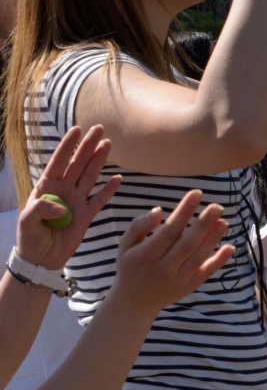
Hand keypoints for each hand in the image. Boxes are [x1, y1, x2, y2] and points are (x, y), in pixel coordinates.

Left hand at [17, 126, 121, 269]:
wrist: (40, 260)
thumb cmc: (29, 238)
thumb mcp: (26, 222)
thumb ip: (40, 209)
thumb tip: (62, 207)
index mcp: (47, 189)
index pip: (58, 162)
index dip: (67, 146)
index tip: (76, 130)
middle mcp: (64, 191)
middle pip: (78, 164)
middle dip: (87, 146)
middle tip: (98, 129)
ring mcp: (77, 202)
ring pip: (90, 177)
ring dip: (99, 161)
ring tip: (107, 144)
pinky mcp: (87, 216)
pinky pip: (100, 200)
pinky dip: (109, 190)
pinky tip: (117, 178)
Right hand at [109, 189, 233, 316]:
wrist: (134, 302)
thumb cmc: (131, 266)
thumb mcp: (126, 246)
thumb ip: (139, 226)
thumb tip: (158, 210)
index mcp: (147, 255)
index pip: (169, 230)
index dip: (184, 211)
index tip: (196, 194)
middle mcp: (163, 268)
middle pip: (187, 243)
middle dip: (203, 223)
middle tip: (217, 206)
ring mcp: (178, 279)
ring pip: (199, 257)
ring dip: (213, 239)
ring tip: (223, 221)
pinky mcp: (189, 286)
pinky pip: (206, 272)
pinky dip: (219, 261)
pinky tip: (230, 247)